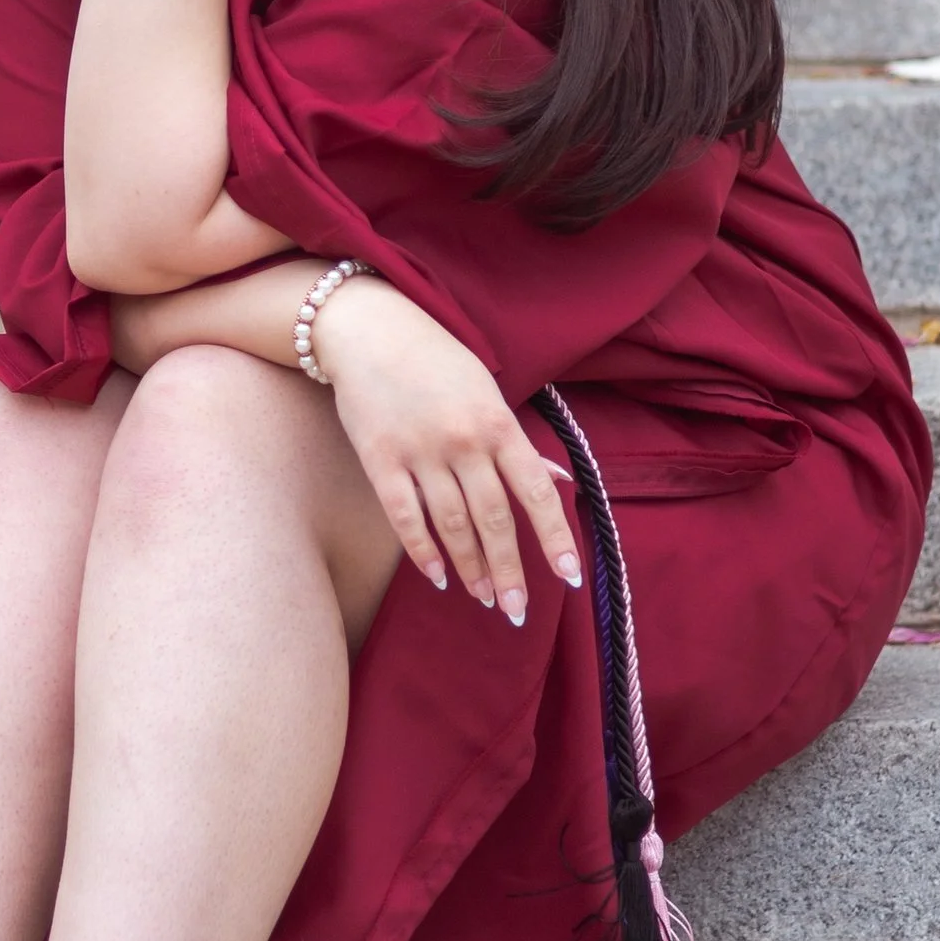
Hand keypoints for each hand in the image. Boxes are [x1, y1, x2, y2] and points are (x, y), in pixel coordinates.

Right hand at [314, 278, 582, 623]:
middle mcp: (463, 441)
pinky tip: (438, 577)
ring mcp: (420, 452)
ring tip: (484, 599)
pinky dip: (423, 552)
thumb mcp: (487, 390)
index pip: (535, 491)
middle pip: (494, 519)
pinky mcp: (380, 460)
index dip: (555, 537)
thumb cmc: (436, 360)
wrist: (370, 329)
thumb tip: (555, 484)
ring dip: (472, 569)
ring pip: (452, 525)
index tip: (569, 577)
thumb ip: (516, 442)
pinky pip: (406, 518)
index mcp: (497, 422)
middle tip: (517, 611)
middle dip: (510, 570)